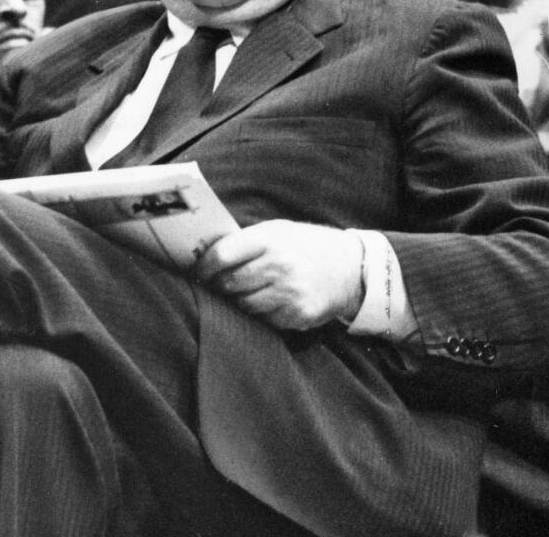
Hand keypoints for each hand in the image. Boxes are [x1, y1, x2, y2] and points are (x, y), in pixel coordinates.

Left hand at [193, 220, 363, 330]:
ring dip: (239, 301)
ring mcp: (290, 292)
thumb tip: (204, 256)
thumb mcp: (277, 231)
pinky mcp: (299, 314)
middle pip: (229, 283)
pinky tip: (270, 301)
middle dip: (218, 286)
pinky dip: (261, 312)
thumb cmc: (304, 246)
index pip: (222, 255)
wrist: (350, 267)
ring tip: (246, 291)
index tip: (198, 272)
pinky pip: (264, 319)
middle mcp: (280, 265)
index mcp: (270, 239)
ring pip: (244, 305)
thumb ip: (245, 241)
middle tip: (216, 285)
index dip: (204, 266)